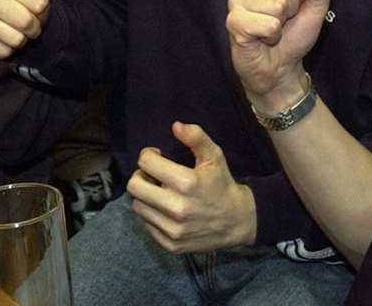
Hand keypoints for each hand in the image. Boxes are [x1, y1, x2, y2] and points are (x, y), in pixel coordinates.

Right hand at [0, 0, 49, 58]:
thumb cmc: (18, 6)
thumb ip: (41, 3)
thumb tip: (37, 20)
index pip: (40, 4)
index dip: (42, 14)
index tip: (35, 14)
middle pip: (26, 22)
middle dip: (33, 30)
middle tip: (28, 29)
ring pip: (16, 40)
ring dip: (20, 41)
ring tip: (15, 34)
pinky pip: (3, 52)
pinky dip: (8, 51)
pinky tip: (3, 41)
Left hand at [128, 122, 255, 252]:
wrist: (237, 221)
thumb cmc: (221, 184)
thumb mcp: (214, 156)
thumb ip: (196, 137)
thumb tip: (175, 126)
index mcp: (187, 182)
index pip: (146, 163)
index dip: (148, 155)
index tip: (157, 156)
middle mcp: (177, 208)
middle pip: (134, 186)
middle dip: (140, 176)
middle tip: (153, 175)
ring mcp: (173, 229)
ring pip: (137, 206)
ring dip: (145, 196)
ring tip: (160, 192)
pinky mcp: (170, 245)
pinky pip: (146, 225)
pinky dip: (152, 214)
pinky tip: (166, 210)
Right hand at [227, 0, 333, 106]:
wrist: (280, 68)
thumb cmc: (294, 34)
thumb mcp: (317, 7)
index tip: (294, 7)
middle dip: (292, 8)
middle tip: (282, 21)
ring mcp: (236, 0)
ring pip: (278, 5)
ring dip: (281, 24)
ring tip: (271, 30)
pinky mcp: (233, 21)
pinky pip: (269, 25)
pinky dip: (272, 36)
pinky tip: (263, 39)